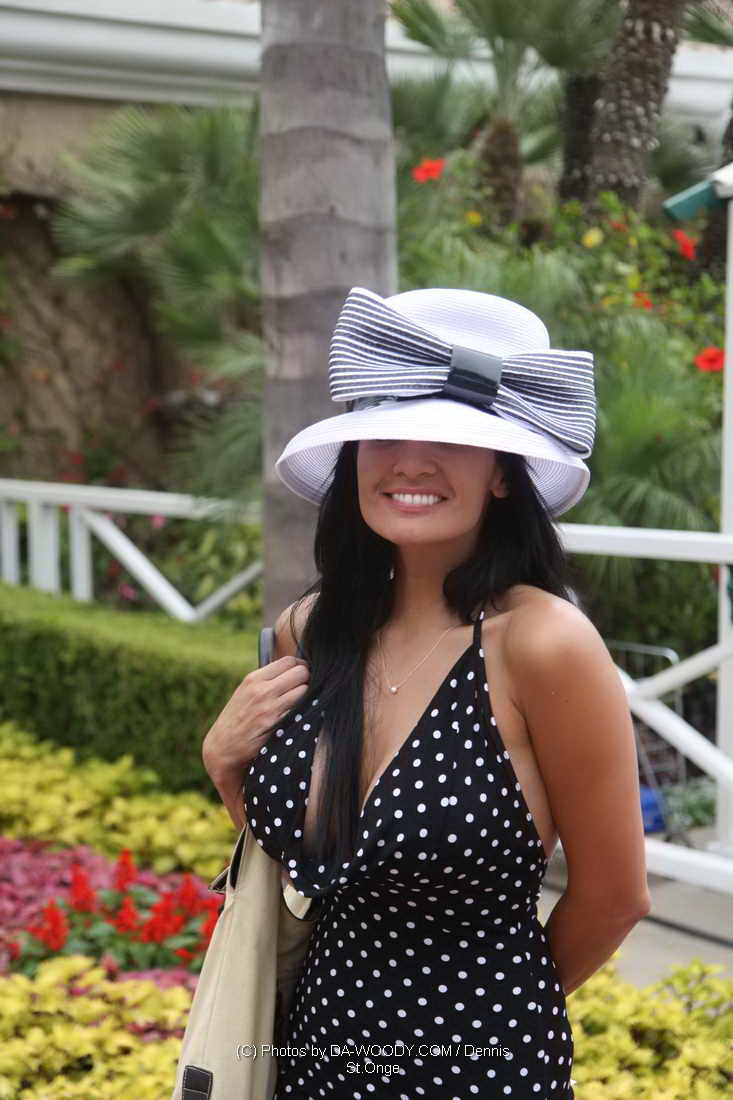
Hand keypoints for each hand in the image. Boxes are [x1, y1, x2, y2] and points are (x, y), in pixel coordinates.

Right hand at [202, 655, 309, 783]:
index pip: (289, 661)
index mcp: (253, 679)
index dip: (299, 666)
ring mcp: (270, 707)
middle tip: (303, 688)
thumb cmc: (237, 718)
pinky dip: (304, 709)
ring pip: (304, 690)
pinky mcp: (277, 724)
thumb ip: (266, 680)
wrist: (223, 746)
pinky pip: (301, 708)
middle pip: (300, 672)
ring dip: (307, 695)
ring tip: (301, 701)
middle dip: (306, 679)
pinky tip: (298, 713)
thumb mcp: (245, 692)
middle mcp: (262, 690)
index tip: (300, 674)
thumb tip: (293, 669)